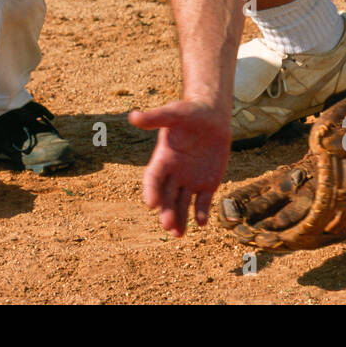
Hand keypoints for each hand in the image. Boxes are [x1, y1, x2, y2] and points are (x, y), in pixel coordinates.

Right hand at [128, 99, 231, 236]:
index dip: (151, 191)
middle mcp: (174, 173)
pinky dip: (201, 213)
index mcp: (163, 158)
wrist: (212, 117)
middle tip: (167, 225)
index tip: (151, 204)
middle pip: (166, 196)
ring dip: (179, 218)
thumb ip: (155, 118)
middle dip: (166, 211)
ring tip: (178, 234)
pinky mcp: (207, 184)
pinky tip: (201, 221)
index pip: (153, 178)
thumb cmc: (190, 112)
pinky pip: (203, 202)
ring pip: (182, 204)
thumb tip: (133, 116)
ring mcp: (190, 180)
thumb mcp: (174, 113)